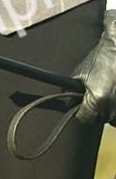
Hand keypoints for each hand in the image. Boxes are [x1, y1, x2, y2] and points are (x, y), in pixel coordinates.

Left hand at [73, 10, 115, 125]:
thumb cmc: (100, 59)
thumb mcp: (79, 74)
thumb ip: (69, 92)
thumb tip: (67, 105)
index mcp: (97, 101)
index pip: (85, 119)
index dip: (81, 113)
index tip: (83, 106)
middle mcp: (112, 107)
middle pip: (101, 119)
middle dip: (98, 111)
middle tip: (98, 97)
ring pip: (114, 119)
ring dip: (110, 111)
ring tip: (109, 94)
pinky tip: (115, 96)